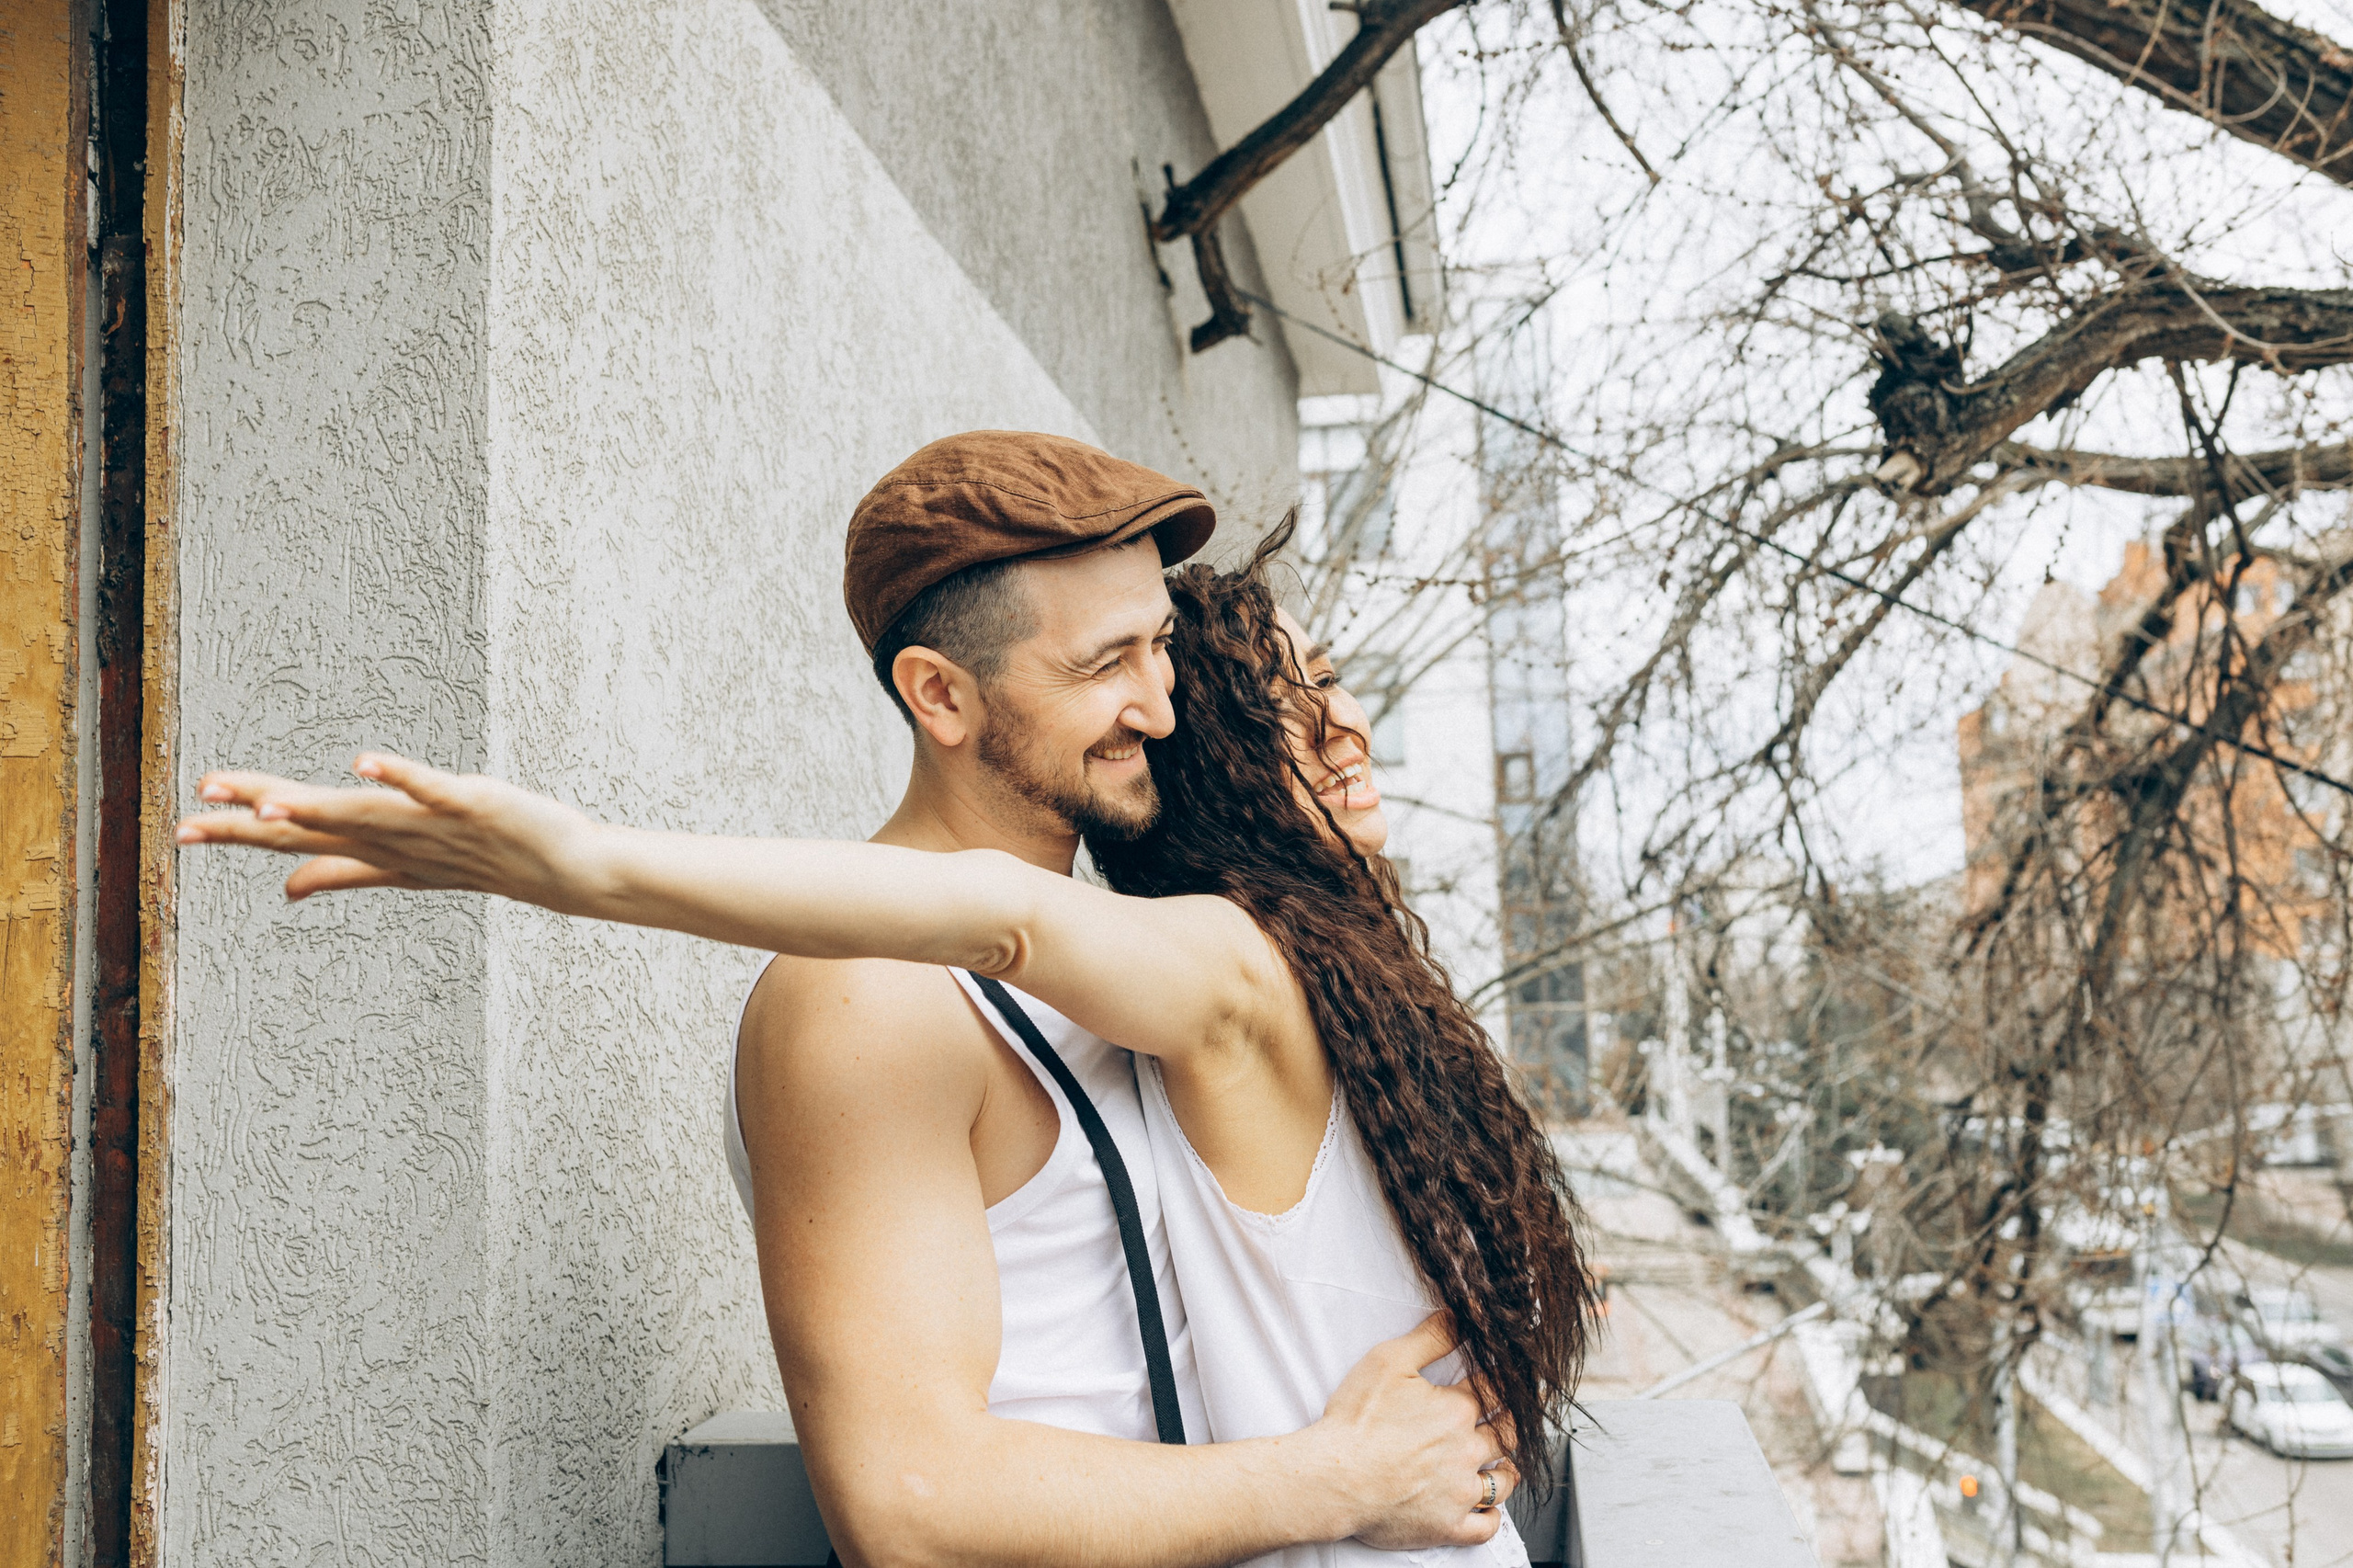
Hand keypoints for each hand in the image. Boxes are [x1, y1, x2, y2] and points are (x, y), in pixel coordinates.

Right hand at [176, 753, 608, 910]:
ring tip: (265, 802)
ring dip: (313, 808)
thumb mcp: (406, 869)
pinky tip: (363, 762)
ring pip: (362, 816)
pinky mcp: (470, 803)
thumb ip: (344, 870)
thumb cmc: (484, 863)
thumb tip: (286, 888)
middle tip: (193, 822)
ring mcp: (432, 825)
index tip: (182, 831)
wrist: (560, 870)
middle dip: (252, 825)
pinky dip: (399, 775)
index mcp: (375, 851)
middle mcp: (395, 841)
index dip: (242, 835)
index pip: (298, 841)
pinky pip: (430, 789)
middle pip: (316, 828)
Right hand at [1309, 1314, 1517, 1549]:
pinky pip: (1485, 1526)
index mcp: (1457, 1410)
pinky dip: (1492, 1518)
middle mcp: (1467, 1450)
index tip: (1513, 1381)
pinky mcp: (1448, 1525)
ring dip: (1507, 1470)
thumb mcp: (1390, 1361)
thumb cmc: (1357, 1421)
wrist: (1336, 1477)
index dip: (1506, 1383)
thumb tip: (1460, 1315)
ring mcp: (1459, 1491)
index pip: (1496, 1392)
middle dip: (1512, 1424)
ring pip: (1502, 1481)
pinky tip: (1490, 1510)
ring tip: (1506, 1464)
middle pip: (1506, 1435)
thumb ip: (1431, 1337)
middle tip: (1517, 1419)